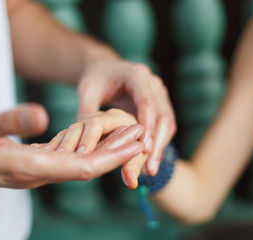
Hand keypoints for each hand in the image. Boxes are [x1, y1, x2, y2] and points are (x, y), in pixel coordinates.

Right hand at [0, 104, 142, 188]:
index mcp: (27, 167)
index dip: (112, 155)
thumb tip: (41, 115)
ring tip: (126, 133)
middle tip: (142, 134)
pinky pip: (68, 159)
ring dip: (105, 149)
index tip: (135, 140)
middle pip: (88, 166)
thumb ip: (5, 122)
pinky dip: (87, 148)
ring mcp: (35, 171)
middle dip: (117, 152)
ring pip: (80, 162)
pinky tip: (96, 138)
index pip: (82, 167)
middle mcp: (36, 174)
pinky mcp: (32, 163)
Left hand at [78, 59, 175, 175]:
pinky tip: (149, 161)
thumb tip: (84, 143)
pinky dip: (158, 143)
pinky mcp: (160, 104)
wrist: (105, 69)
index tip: (144, 148)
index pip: (147, 102)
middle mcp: (153, 83)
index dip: (147, 126)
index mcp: (137, 75)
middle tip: (150, 168)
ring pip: (167, 123)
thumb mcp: (87, 92)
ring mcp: (159, 94)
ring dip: (160, 146)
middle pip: (162, 115)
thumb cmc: (96, 79)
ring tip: (150, 170)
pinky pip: (164, 125)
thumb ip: (87, 113)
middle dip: (157, 143)